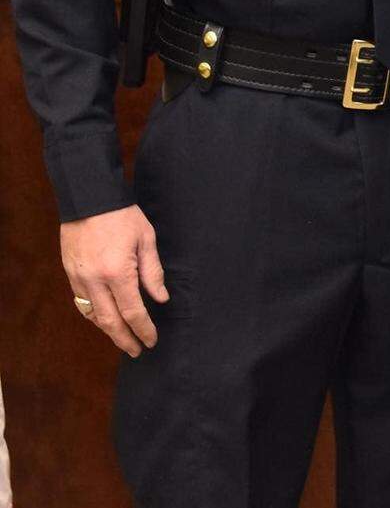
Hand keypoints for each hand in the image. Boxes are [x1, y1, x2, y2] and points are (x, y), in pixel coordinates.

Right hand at [61, 204, 168, 355]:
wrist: (89, 198)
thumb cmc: (122, 215)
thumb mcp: (146, 239)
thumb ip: (153, 271)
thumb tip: (161, 298)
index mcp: (118, 273)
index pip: (132, 312)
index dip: (143, 329)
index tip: (152, 340)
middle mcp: (95, 282)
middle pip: (110, 322)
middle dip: (125, 339)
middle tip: (137, 350)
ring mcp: (79, 279)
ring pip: (93, 316)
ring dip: (108, 330)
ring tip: (123, 337)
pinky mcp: (70, 274)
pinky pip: (81, 303)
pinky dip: (94, 315)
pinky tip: (104, 318)